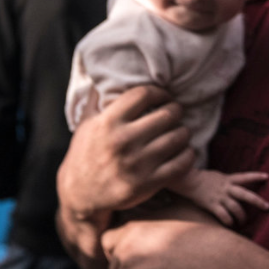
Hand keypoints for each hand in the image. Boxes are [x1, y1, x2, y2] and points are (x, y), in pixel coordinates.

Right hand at [57, 85, 195, 220]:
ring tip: (181, 131)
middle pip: (166, 114)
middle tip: (176, 112)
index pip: (143, 94)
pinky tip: (184, 151)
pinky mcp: (148, 183)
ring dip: (184, 132)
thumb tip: (102, 74)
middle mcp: (123, 141)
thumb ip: (95, 99)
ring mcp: (137, 163)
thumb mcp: (84, 124)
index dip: (159, 92)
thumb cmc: (84, 154)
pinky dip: (188, 154)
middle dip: (175, 111)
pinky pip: (181, 163)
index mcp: (108, 122)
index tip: (163, 96)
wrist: (80, 194)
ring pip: (177, 137)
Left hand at [102, 217, 235, 268]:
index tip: (132, 254)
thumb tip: (161, 190)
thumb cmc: (200, 233)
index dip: (117, 249)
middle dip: (128, 268)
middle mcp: (124, 249)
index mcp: (130, 229)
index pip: (106, 241)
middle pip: (114, 264)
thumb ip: (158, 207)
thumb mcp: (176, 209)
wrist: (213, 259)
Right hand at [170, 167, 268, 225]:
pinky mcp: (211, 204)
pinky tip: (230, 224)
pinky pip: (223, 214)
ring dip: (241, 216)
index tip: (267, 177)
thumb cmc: (203, 179)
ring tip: (243, 221)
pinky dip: (228, 220)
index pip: (244, 177)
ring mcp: (219, 196)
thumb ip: (228, 181)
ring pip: (235, 207)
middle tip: (267, 207)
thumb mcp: (218, 176)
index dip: (255, 176)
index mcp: (227, 179)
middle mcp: (225, 188)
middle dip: (257, 201)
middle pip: (245, 194)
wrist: (187, 180)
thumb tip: (239, 185)